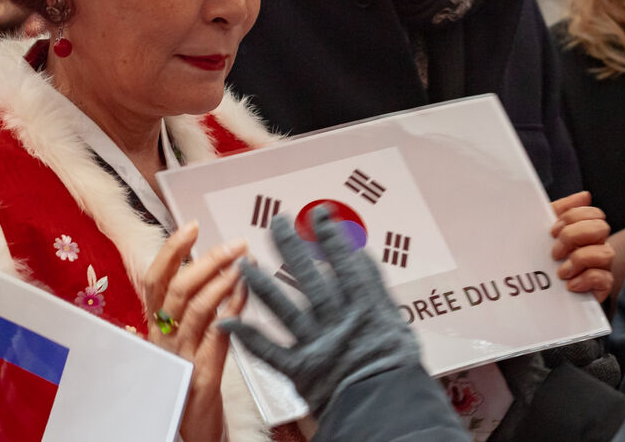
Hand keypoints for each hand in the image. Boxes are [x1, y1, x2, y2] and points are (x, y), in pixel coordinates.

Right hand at [143, 221, 247, 441]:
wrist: (190, 423)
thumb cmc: (188, 374)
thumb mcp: (180, 335)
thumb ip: (186, 304)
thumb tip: (203, 264)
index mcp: (155, 323)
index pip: (155, 278)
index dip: (172, 250)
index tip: (192, 227)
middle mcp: (163, 336)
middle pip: (177, 289)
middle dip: (207, 260)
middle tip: (235, 245)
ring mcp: (182, 354)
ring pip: (196, 309)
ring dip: (222, 281)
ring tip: (245, 265)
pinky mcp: (203, 371)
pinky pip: (218, 334)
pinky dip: (233, 309)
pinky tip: (247, 293)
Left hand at [221, 209, 420, 416]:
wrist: (389, 409)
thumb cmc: (395, 371)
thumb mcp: (397, 324)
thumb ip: (376, 290)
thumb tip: (362, 257)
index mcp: (364, 309)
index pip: (343, 262)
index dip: (329, 236)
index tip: (318, 214)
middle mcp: (337, 321)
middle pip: (307, 276)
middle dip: (290, 245)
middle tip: (276, 222)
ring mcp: (317, 344)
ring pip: (283, 308)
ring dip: (261, 284)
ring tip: (244, 264)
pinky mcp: (301, 370)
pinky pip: (269, 351)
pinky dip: (247, 338)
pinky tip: (228, 322)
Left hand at [549, 191, 613, 302]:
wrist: (538, 294)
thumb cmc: (541, 258)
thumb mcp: (542, 230)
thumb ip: (559, 210)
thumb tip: (585, 195)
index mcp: (584, 230)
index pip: (593, 213)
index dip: (573, 218)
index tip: (552, 231)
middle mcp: (596, 245)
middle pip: (601, 227)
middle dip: (573, 236)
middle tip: (555, 252)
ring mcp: (601, 266)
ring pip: (605, 252)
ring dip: (578, 260)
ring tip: (560, 272)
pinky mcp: (602, 287)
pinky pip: (604, 277)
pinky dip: (584, 280)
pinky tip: (570, 285)